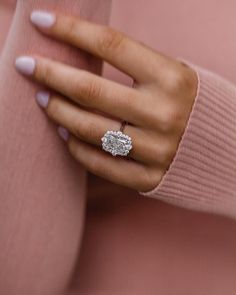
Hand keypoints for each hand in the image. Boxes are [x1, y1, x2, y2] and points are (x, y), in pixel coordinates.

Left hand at [15, 11, 197, 191]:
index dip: (70, 28)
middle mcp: (165, 114)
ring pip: (90, 130)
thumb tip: (83, 60)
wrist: (227, 151)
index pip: (111, 44)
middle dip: (50, 73)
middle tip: (27, 66)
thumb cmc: (197, 107)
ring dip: (58, 112)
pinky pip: (102, 164)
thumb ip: (137, 69)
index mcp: (174, 79)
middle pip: (91, 90)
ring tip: (44, 100)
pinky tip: (65, 133)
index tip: (40, 20)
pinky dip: (76, 148)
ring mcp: (158, 151)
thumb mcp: (176, 76)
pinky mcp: (150, 179)